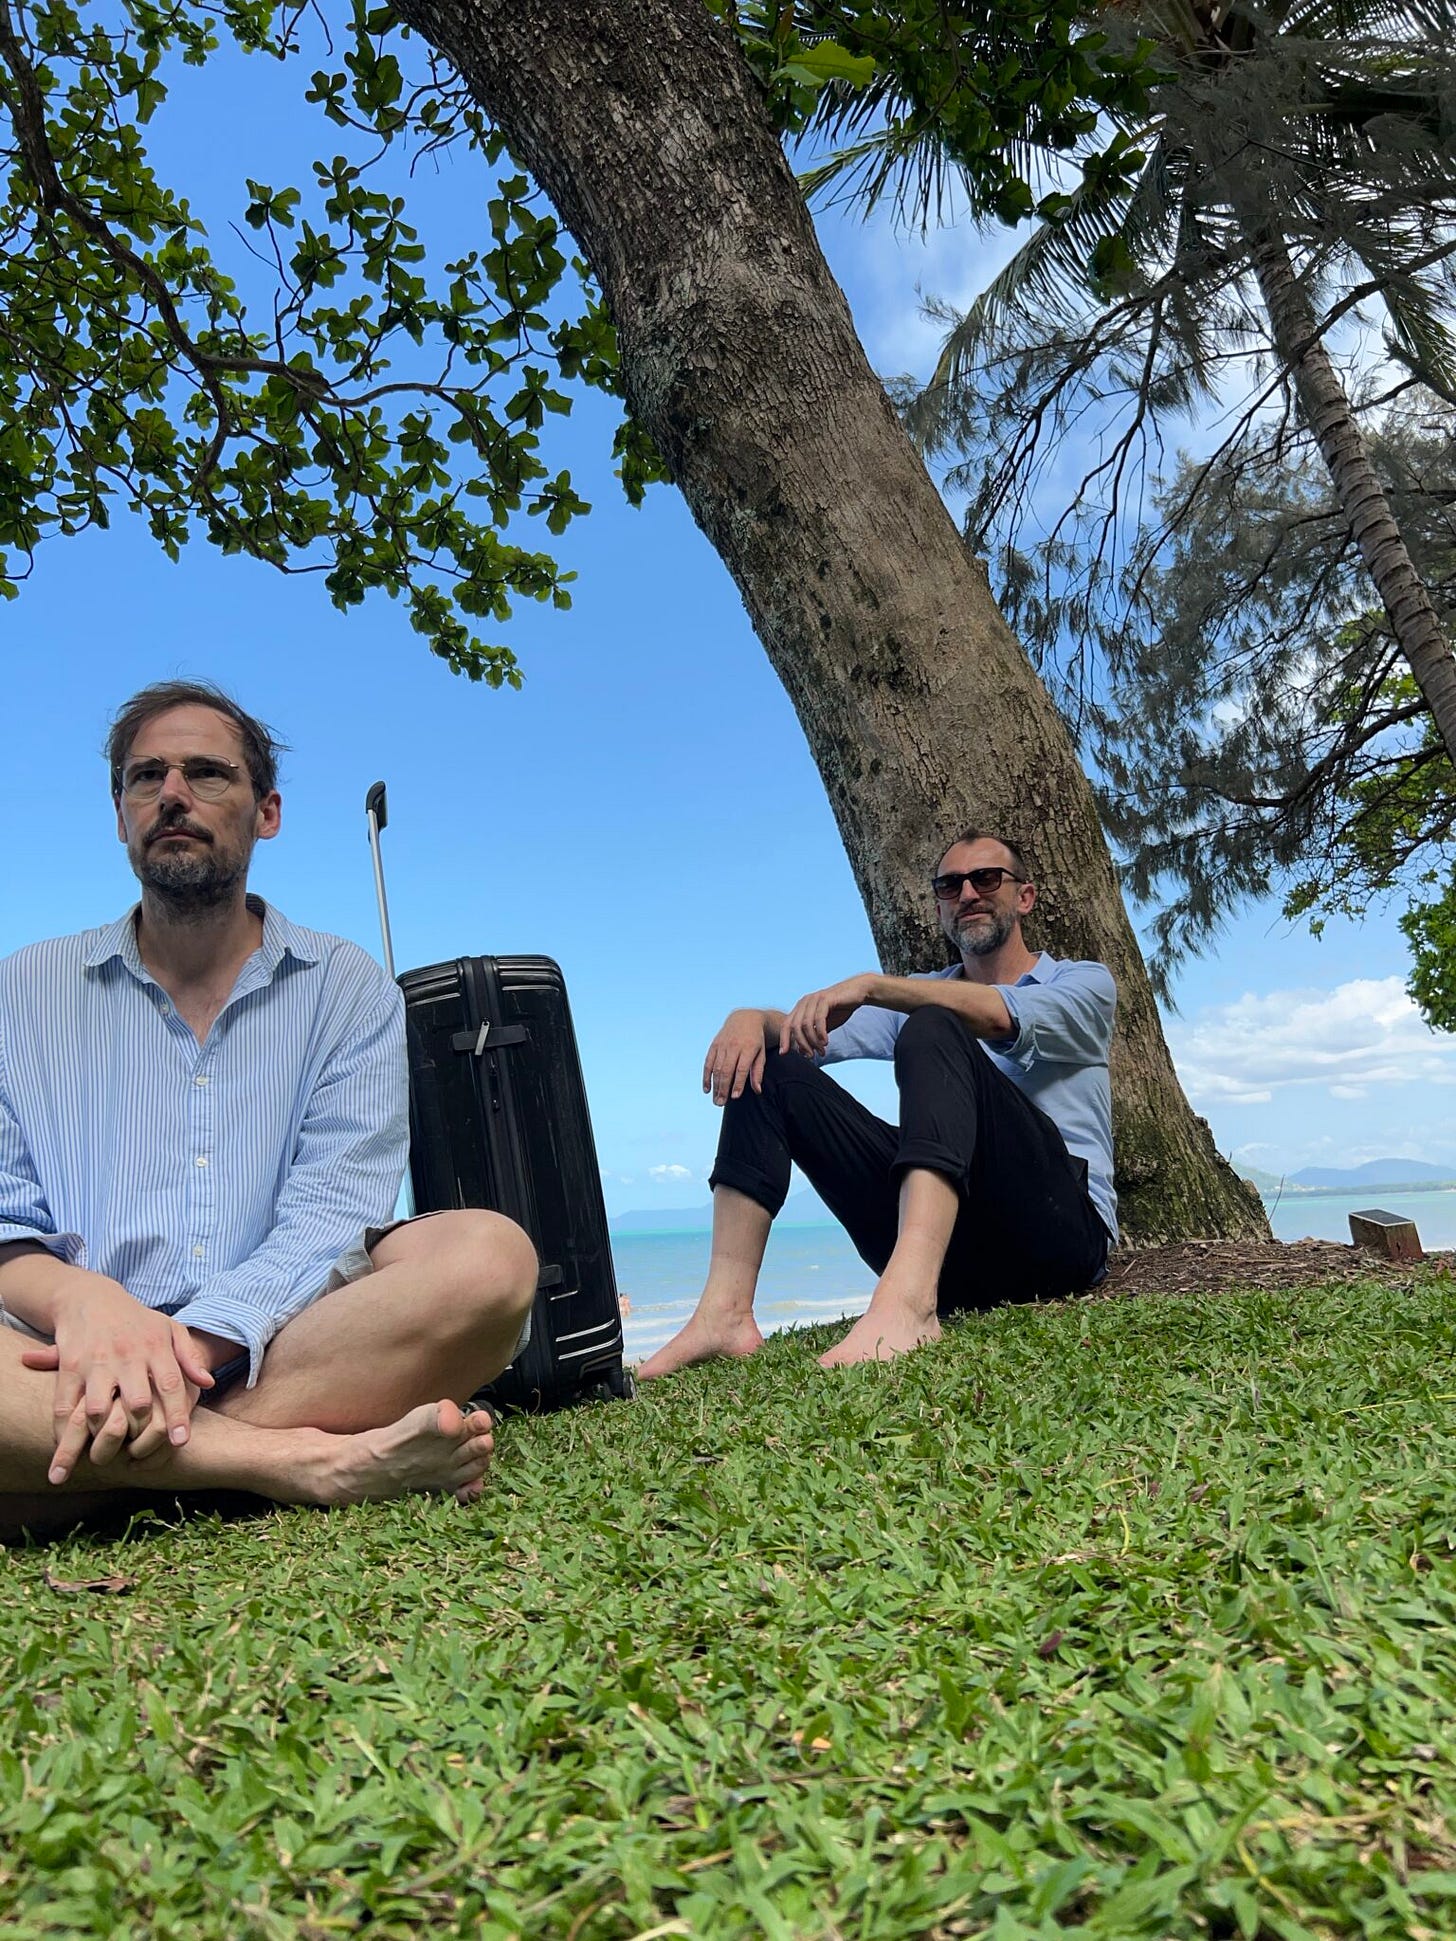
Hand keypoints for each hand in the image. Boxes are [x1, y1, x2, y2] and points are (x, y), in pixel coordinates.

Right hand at [21, 1284, 214, 1483]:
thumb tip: (208, 1383)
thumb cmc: (137, 1320)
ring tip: (102, 1457)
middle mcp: (126, 1356)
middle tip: (139, 1450)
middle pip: (136, 1401)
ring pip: (97, 1409)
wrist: (89, 1297)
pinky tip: (64, 1455)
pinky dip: (63, 1432)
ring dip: (101, 1435)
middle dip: (139, 1429)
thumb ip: (189, 1357)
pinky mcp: (68, 1367)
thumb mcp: (170, 1329)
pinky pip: (64, 1405)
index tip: (180, 1442)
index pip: (171, 1385)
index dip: (176, 1415)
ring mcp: (96, 1363)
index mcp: (155, 1347)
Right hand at [703, 1009, 767, 1105]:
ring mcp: (722, 1045)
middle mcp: (734, 1046)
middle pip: (726, 1070)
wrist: (745, 1019)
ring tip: (716, 1100)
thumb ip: (758, 1071)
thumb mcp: (762, 1053)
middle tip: (721, 1103)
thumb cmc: (756, 1040)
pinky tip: (707, 1089)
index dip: (737, 1083)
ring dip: (715, 1085)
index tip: (735, 1097)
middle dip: (723, 1088)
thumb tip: (757, 1090)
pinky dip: (706, 1076)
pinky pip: (708, 1062)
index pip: (741, 1068)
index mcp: (748, 1047)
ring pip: (716, 1068)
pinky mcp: (714, 1045)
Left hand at [780, 975, 876, 1058]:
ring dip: (812, 1041)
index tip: (783, 1053)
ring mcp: (814, 999)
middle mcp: (804, 1002)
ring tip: (821, 1052)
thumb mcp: (824, 1026)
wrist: (858, 992)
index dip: (784, 1039)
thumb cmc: (841, 1009)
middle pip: (794, 1026)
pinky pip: (818, 1019)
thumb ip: (813, 1037)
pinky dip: (821, 1033)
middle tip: (810, 1056)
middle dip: (801, 1044)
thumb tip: (802, 1052)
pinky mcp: (825, 999)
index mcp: (801, 1007)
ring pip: (805, 1025)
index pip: (786, 1024)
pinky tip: (826, 1042)